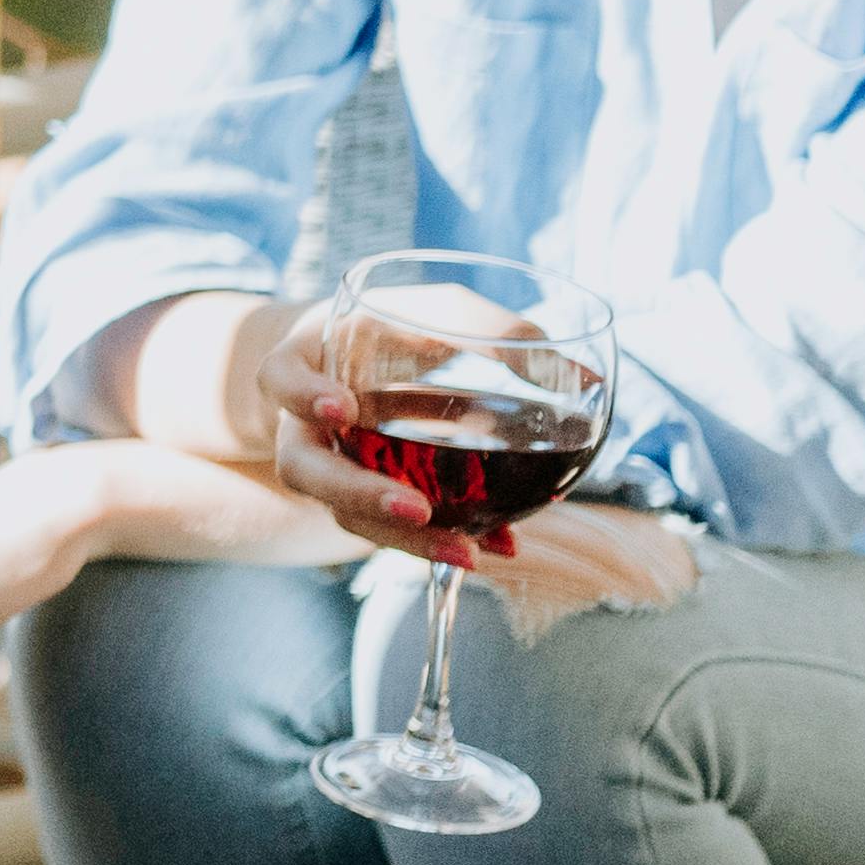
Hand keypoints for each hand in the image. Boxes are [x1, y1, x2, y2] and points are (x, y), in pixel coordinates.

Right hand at [256, 297, 537, 565]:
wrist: (357, 359)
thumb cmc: (399, 324)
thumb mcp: (440, 310)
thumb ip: (497, 333)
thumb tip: (586, 380)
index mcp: (306, 363)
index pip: (279, 378)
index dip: (302, 396)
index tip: (342, 409)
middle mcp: (304, 424)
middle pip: (304, 469)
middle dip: (358, 494)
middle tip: (415, 508)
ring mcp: (329, 466)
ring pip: (344, 514)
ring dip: (404, 539)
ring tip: (469, 553)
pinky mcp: (365, 497)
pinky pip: (393, 527)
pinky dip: (446, 537)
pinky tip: (501, 546)